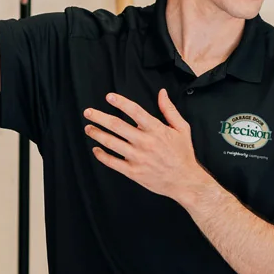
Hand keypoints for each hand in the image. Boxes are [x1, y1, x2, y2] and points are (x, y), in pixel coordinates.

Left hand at [84, 89, 208, 201]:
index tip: (109, 97)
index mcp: (156, 130)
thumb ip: (169, 110)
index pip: (135, 111)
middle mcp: (145, 142)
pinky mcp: (133, 172)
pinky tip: (96, 149)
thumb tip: (162, 93)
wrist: (185, 181)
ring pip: (111, 143)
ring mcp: (138, 158)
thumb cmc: (183, 154)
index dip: (121, 102)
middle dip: (100, 117)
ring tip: (88, 128)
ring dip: (97, 134)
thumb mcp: (182, 129)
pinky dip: (101, 155)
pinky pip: (112, 162)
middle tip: (88, 112)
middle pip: (117, 126)